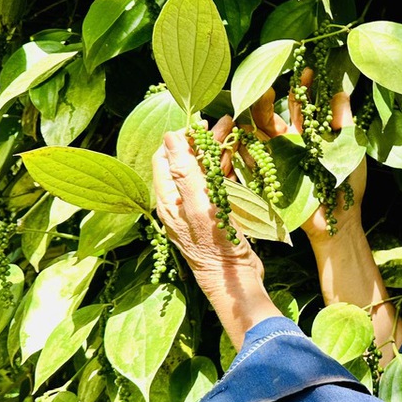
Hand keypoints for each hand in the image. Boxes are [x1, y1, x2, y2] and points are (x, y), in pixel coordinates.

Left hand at [153, 129, 280, 348]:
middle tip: (223, 121)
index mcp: (168, 199)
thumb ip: (184, 170)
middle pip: (185, 161)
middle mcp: (179, 202)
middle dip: (201, 139)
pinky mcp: (216, 214)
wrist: (235, 281)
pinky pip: (216, 184)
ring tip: (233, 129)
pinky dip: (224, 167)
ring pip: (202, 170)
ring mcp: (198, 208)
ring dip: (215, 149)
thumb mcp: (199, 204)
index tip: (200, 122)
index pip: (165, 157)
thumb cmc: (215, 243)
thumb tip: (170, 136)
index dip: (180, 137)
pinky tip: (236, 155)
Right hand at [235, 68, 367, 241]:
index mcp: (309, 134)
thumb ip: (344, 124)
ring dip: (255, 115)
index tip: (307, 70)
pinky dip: (247, 146)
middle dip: (268, 97)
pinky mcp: (270, 177)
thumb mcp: (351, 150)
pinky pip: (254, 159)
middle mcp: (290, 143)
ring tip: (254, 100)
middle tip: (269, 82)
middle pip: (272, 115)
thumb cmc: (349, 185)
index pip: (301, 105)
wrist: (340, 221)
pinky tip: (243, 132)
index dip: (303, 88)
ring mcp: (278, 159)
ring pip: (259, 133)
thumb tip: (340, 94)